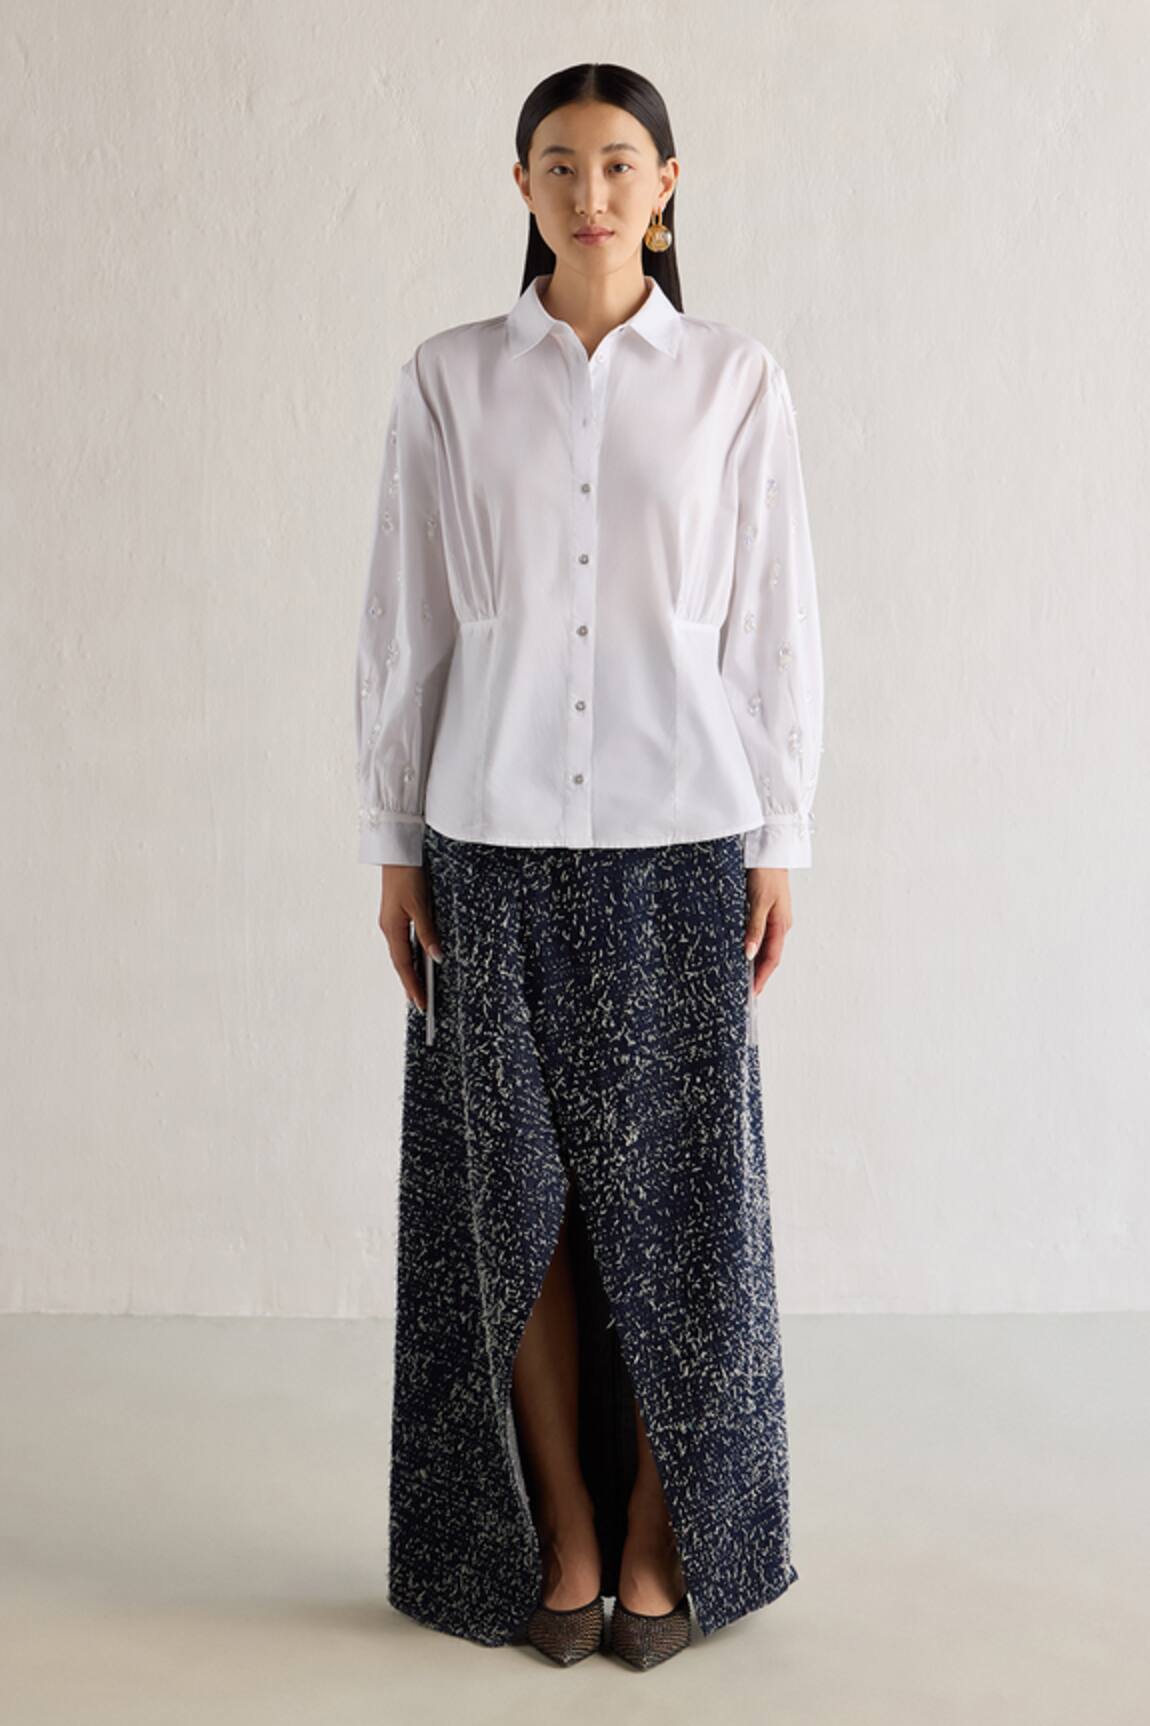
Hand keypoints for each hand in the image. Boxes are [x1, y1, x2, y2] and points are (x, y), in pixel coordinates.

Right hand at [378, 864, 443, 1012]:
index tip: (421, 1005)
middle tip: (421, 1005)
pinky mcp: (396, 915)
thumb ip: (428, 933)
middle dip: (410, 984)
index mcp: (392, 929)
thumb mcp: (421, 905)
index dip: (413, 986)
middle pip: (400, 963)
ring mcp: (391, 922)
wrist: (397, 851)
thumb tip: (437, 958)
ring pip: (401, 953)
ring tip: (420, 990)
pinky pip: (404, 942)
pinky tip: (419, 962)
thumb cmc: (408, 875)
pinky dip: (411, 956)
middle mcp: (389, 928)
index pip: (404, 966)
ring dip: (410, 972)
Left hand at [744, 867, 791, 996]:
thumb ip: (754, 928)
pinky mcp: (765, 909)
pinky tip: (743, 949)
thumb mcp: (758, 901)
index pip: (771, 958)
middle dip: (759, 974)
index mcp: (781, 924)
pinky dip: (753, 945)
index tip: (752, 993)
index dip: (762, 977)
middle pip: (769, 955)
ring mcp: (774, 917)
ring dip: (755, 960)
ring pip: (765, 945)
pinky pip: (760, 933)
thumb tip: (750, 953)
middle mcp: (779, 924)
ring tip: (742, 975)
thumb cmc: (766, 872)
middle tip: (745, 990)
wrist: (769, 848)